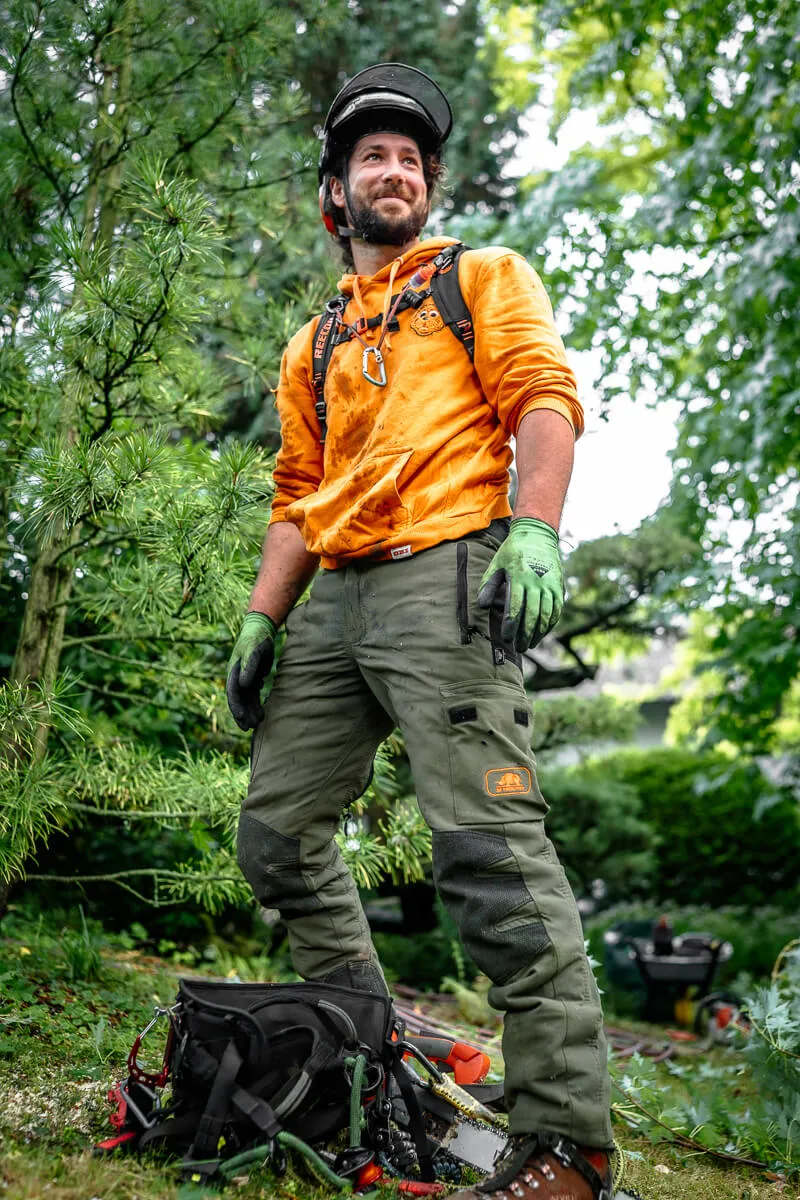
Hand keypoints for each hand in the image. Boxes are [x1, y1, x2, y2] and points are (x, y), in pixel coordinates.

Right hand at [226, 612, 277, 730]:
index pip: (233, 693)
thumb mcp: (252, 651)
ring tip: (258, 723)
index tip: (242, 718)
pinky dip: (256, 704)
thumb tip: (244, 685)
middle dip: (243, 714)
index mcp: (234, 672)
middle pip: (239, 700)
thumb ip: (248, 667)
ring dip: (251, 711)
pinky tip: (262, 712)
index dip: (236, 707)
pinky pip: (254, 695)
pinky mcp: (254, 678)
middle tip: (249, 728)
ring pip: (247, 699)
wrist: (260, 630)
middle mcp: (238, 677)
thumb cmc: (255, 640)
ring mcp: (245, 679)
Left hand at [477, 518, 563, 651]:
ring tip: (530, 644)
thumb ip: (488, 586)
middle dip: (525, 634)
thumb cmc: (512, 552)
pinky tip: (542, 632)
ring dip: (539, 632)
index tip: (506, 638)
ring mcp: (550, 584)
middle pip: (532, 614)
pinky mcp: (559, 585)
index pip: (515, 607)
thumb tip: (481, 607)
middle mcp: (537, 581)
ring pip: (547, 614)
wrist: (537, 535)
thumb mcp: (496, 565)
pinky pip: (557, 609)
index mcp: (519, 576)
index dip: (511, 625)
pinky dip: (550, 623)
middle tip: (519, 648)